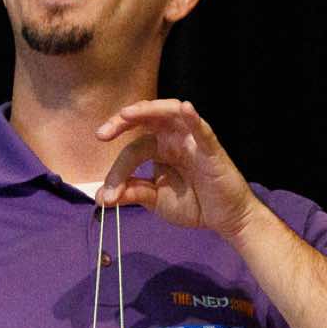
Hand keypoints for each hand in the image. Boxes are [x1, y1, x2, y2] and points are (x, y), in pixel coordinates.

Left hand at [94, 100, 264, 243]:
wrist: (225, 219)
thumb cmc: (193, 203)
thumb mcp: (155, 200)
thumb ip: (132, 193)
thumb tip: (101, 197)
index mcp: (159, 147)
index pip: (133, 149)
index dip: (117, 170)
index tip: (107, 196)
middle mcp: (173, 138)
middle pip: (146, 118)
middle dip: (122, 121)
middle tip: (102, 134)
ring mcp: (192, 140)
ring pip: (170, 114)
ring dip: (149, 110)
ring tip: (127, 114)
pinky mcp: (211, 149)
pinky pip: (202, 130)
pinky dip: (194, 118)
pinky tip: (185, 108)